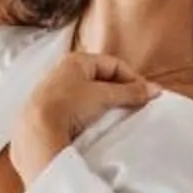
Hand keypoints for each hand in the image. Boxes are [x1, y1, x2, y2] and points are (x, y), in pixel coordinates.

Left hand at [11, 51, 154, 179]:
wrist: (37, 132)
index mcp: (75, 60)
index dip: (133, 78)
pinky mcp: (49, 111)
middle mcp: (62, 71)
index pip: (113, 64)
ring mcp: (54, 91)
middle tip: (135, 106)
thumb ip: (130, 92)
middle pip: (101, 78)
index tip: (146, 95)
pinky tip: (97, 126)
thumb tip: (155, 90)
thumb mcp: (104, 96)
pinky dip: (91, 114)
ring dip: (105, 104)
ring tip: (117, 118)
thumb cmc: (69, 105)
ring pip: (89, 94)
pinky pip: (77, 108)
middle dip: (120, 91)